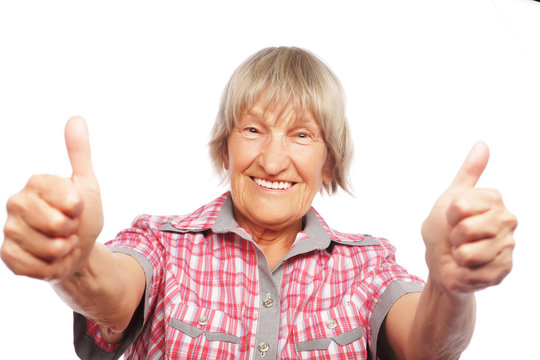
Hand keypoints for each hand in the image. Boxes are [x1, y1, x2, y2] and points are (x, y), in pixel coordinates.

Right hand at [2, 116, 103, 280]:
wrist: (78, 251)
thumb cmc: (83, 216)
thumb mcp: (87, 183)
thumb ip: (79, 153)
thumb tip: (76, 118)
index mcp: (36, 183)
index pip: (66, 197)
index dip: (78, 208)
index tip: (77, 207)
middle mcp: (16, 203)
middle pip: (56, 223)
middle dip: (72, 230)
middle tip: (69, 228)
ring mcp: (10, 229)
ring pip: (47, 246)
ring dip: (63, 250)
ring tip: (62, 243)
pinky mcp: (7, 255)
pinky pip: (34, 266)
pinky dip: (50, 266)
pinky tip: (51, 258)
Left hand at [422, 142, 516, 294]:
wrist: (441, 262)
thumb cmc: (444, 229)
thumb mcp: (450, 197)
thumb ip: (468, 172)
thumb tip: (482, 144)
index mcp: (494, 200)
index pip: (461, 205)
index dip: (449, 214)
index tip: (452, 217)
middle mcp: (507, 221)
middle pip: (467, 228)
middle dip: (452, 236)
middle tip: (456, 238)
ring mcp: (508, 246)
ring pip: (469, 254)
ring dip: (456, 257)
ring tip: (461, 253)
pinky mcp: (503, 270)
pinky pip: (472, 274)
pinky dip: (460, 274)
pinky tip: (466, 269)